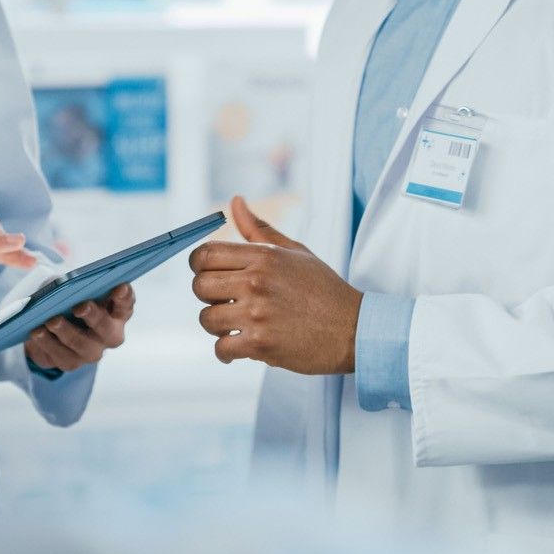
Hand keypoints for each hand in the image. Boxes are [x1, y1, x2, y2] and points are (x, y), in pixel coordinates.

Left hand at [24, 284, 133, 372]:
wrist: (47, 324)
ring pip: (83, 347)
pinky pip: (61, 357)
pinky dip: (48, 344)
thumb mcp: (73, 288)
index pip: (126, 304)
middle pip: (107, 330)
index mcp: (115, 313)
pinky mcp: (71, 363)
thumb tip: (65, 285)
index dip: (125, 296)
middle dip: (94, 317)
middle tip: (80, 306)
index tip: (120, 286)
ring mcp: (91, 352)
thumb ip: (76, 285)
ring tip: (51, 321)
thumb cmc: (68, 300)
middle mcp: (109, 336)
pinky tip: (37, 332)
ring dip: (67, 333)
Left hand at [189, 195, 361, 373]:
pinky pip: (221, 348)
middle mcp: (258, 282)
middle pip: (200, 285)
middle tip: (224, 302)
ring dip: (217, 326)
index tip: (208, 275)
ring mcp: (258, 314)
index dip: (199, 265)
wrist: (353, 329)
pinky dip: (225, 351)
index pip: (206, 253)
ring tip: (235, 325)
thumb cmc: (324, 290)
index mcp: (264, 257)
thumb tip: (235, 202)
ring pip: (207, 318)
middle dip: (207, 296)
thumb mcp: (295, 252)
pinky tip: (239, 347)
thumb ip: (259, 229)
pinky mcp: (261, 344)